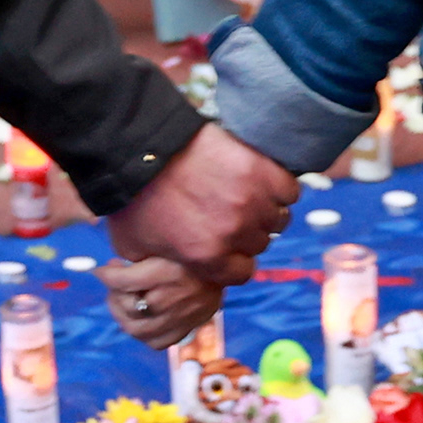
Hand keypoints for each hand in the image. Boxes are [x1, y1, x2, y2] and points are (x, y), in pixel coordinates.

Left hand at [99, 255, 222, 350]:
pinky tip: (140, 317)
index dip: (105, 275)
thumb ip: (136, 254)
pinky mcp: (192, 325)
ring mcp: (187, 315)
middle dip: (114, 296)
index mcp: (171, 269)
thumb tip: (108, 268)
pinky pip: (158, 342)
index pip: (124, 281)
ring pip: (139, 330)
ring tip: (123, 302)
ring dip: (123, 316)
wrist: (224, 262)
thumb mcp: (161, 243)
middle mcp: (180, 296)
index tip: (100, 270)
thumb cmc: (184, 248)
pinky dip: (142, 333)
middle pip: (131, 308)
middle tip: (114, 286)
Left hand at [102, 124, 300, 285]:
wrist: (141, 146)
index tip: (228, 244)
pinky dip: (277, 185)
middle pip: (259, 242)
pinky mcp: (264, 171)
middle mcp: (236, 233)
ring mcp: (253, 201)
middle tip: (229, 211)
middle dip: (246, 231)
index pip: (242, 272)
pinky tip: (258, 178)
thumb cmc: (134, 194)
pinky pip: (288, 189)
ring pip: (277, 216)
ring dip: (264, 208)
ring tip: (243, 193)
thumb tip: (170, 276)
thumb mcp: (134, 244)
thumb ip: (159, 265)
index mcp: (207, 256)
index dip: (235, 259)